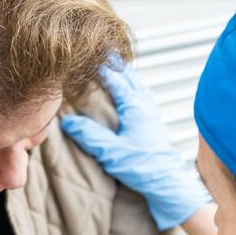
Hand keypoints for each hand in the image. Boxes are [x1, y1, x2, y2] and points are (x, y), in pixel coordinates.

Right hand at [62, 63, 208, 229]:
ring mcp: (151, 114)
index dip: (101, 66)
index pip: (115, 78)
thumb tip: (68, 121)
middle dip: (115, 64)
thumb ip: (89, 135)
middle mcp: (145, 105)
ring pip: (137, 85)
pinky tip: (129, 96)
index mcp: (134, 106)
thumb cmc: (142, 167)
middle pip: (129, 76)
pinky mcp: (153, 124)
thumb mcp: (110, 151)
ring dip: (125, 75)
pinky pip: (141, 97)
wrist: (167, 183)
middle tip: (103, 51)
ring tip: (115, 68)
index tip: (88, 55)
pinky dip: (132, 89)